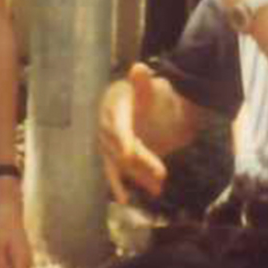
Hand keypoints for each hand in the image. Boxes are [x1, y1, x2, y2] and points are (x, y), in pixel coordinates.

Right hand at [97, 64, 168, 202]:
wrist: (148, 107)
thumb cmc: (148, 95)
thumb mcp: (149, 88)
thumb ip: (143, 83)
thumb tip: (139, 68)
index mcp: (113, 105)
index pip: (118, 125)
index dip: (124, 139)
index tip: (130, 154)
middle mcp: (106, 125)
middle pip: (121, 147)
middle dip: (141, 161)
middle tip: (162, 174)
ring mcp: (107, 142)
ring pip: (120, 162)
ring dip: (138, 175)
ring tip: (157, 188)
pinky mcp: (110, 156)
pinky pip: (113, 171)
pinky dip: (119, 185)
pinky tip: (125, 199)